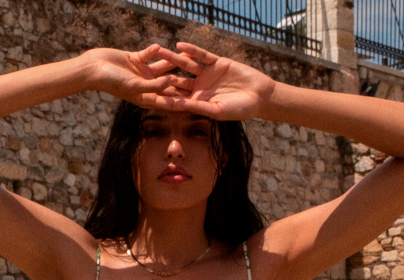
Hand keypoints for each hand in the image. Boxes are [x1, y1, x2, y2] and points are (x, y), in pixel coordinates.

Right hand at [75, 45, 186, 105]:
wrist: (93, 69)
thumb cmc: (112, 82)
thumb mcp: (136, 86)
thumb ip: (155, 85)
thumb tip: (173, 81)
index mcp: (145, 97)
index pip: (167, 100)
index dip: (182, 101)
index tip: (197, 101)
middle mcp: (145, 86)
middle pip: (168, 84)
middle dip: (182, 81)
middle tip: (200, 78)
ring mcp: (141, 72)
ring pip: (161, 67)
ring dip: (172, 62)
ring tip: (186, 56)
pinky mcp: (136, 59)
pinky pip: (149, 54)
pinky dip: (154, 51)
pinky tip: (160, 46)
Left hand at [137, 43, 275, 120]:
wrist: (259, 96)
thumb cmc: (239, 109)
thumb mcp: (216, 110)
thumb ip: (197, 106)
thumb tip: (177, 105)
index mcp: (197, 102)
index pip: (175, 99)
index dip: (161, 97)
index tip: (145, 95)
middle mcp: (199, 88)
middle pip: (176, 81)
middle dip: (161, 76)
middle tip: (144, 72)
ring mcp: (207, 74)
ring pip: (186, 65)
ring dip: (173, 58)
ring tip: (158, 51)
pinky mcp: (216, 63)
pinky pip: (201, 56)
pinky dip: (192, 50)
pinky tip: (180, 45)